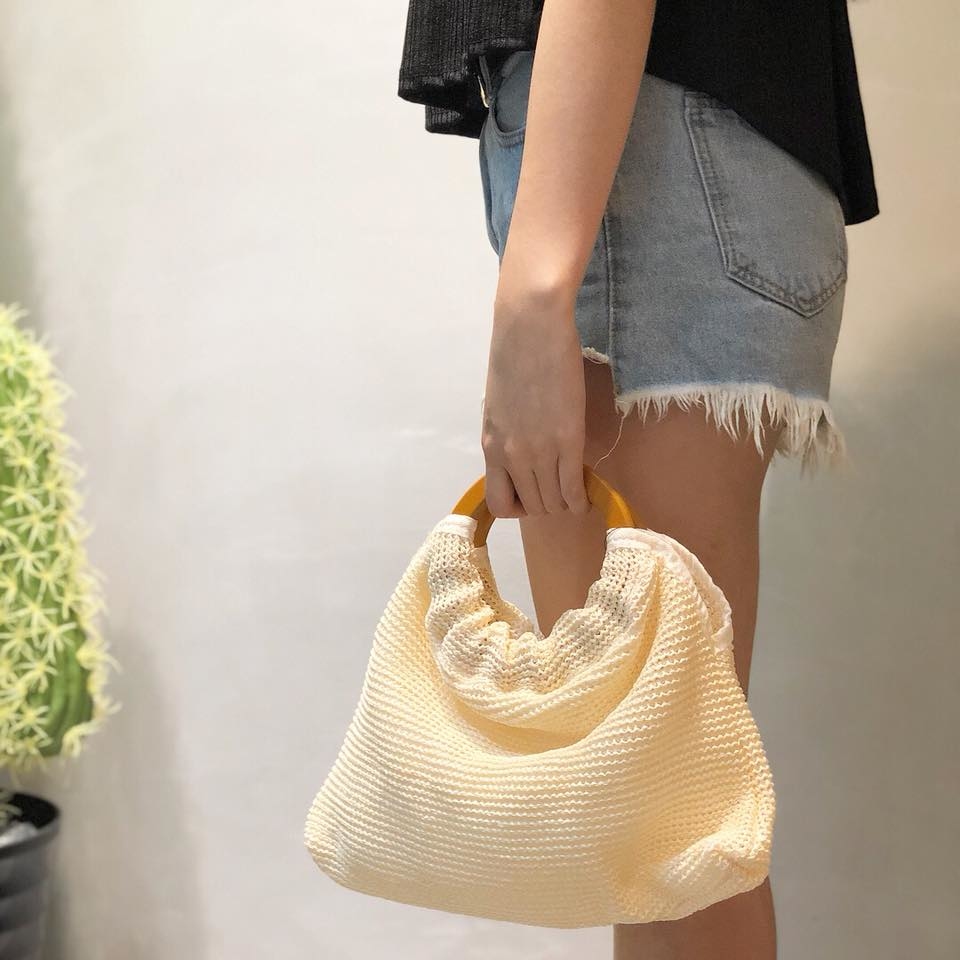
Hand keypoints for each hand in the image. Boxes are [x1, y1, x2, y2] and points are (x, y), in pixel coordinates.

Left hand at [480, 283, 591, 519]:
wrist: (531, 328)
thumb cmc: (513, 356)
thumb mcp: (499, 406)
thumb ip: (509, 435)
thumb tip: (522, 450)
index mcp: (491, 447)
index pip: (499, 503)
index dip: (519, 507)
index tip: (532, 492)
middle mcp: (512, 456)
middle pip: (532, 507)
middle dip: (547, 505)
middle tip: (560, 489)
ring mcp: (539, 451)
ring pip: (553, 503)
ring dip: (565, 503)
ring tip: (575, 492)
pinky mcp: (568, 439)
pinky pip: (573, 488)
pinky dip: (581, 499)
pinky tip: (587, 496)